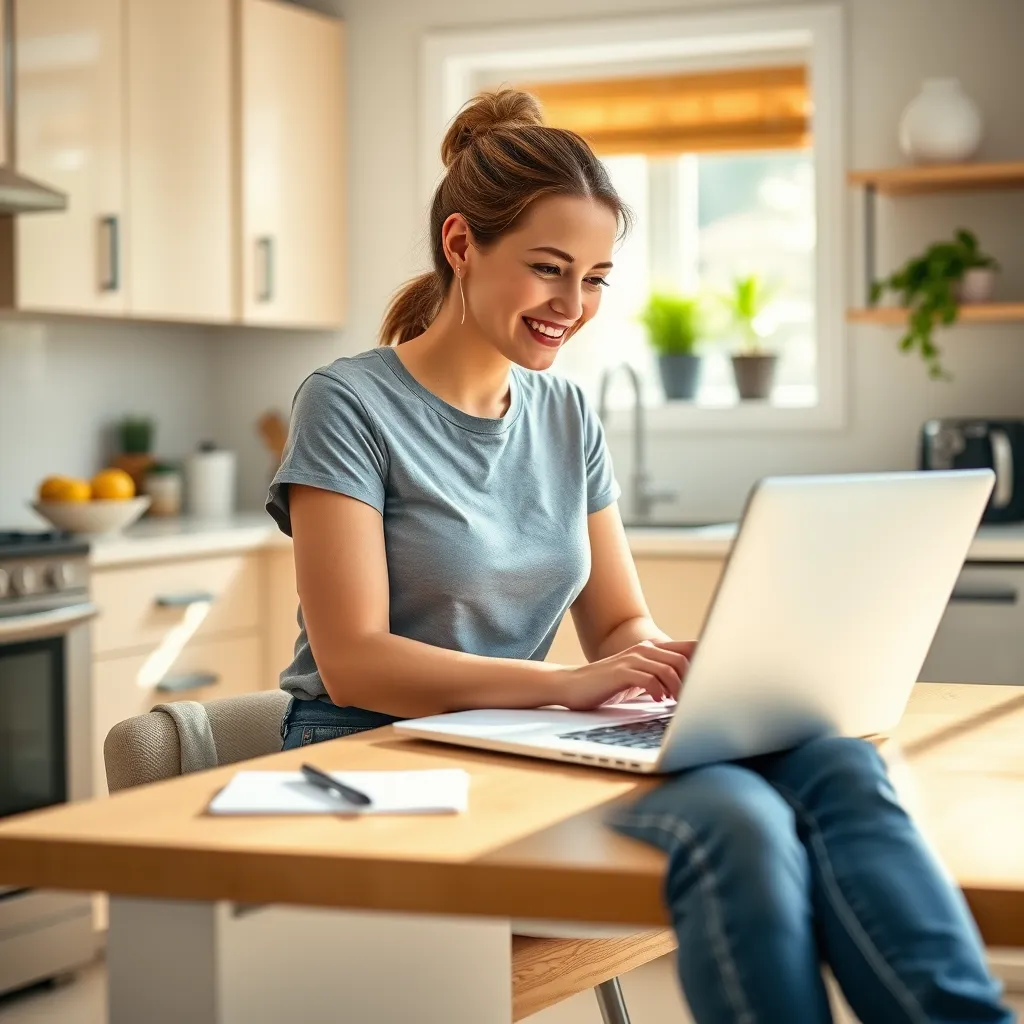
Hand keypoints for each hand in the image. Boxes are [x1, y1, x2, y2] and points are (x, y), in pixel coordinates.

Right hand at [555, 640, 696, 711]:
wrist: (571, 685)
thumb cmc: (606, 686)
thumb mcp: (637, 680)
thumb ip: (659, 679)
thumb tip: (687, 691)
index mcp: (650, 650)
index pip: (685, 648)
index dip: (704, 658)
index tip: (717, 676)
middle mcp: (642, 650)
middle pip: (681, 659)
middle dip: (692, 680)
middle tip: (694, 699)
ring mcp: (631, 659)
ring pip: (668, 668)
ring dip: (677, 687)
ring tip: (677, 702)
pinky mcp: (620, 672)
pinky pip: (648, 678)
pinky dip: (658, 690)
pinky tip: (658, 700)